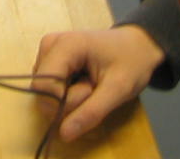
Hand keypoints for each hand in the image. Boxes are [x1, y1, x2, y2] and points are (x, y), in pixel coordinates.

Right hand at [32, 25, 164, 143]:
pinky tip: (83, 82)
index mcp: (64, 45)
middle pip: (43, 92)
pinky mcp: (49, 60)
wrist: (136, 45)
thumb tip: (64, 135)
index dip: (63, 103)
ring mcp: (47, 52)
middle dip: (69, 101)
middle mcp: (48, 46)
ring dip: (69, 99)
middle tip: (94, 89)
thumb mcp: (118, 90)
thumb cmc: (130, 62)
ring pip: (45, 93)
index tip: (91, 94)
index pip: (43, 87)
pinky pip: (49, 89)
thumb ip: (91, 112)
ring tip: (92, 85)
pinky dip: (67, 94)